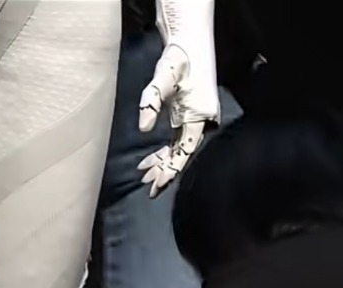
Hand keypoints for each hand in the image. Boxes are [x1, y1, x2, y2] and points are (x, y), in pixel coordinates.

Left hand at [138, 0, 221, 197]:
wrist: (189, 44)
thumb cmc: (178, 59)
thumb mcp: (163, 77)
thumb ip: (151, 102)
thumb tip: (143, 128)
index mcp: (198, 116)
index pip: (184, 152)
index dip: (171, 170)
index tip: (157, 185)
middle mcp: (199, 122)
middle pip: (181, 154)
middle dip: (165, 172)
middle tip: (148, 188)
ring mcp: (193, 120)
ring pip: (177, 150)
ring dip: (162, 163)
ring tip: (144, 178)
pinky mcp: (186, 117)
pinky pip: (175, 141)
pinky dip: (163, 152)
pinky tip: (148, 162)